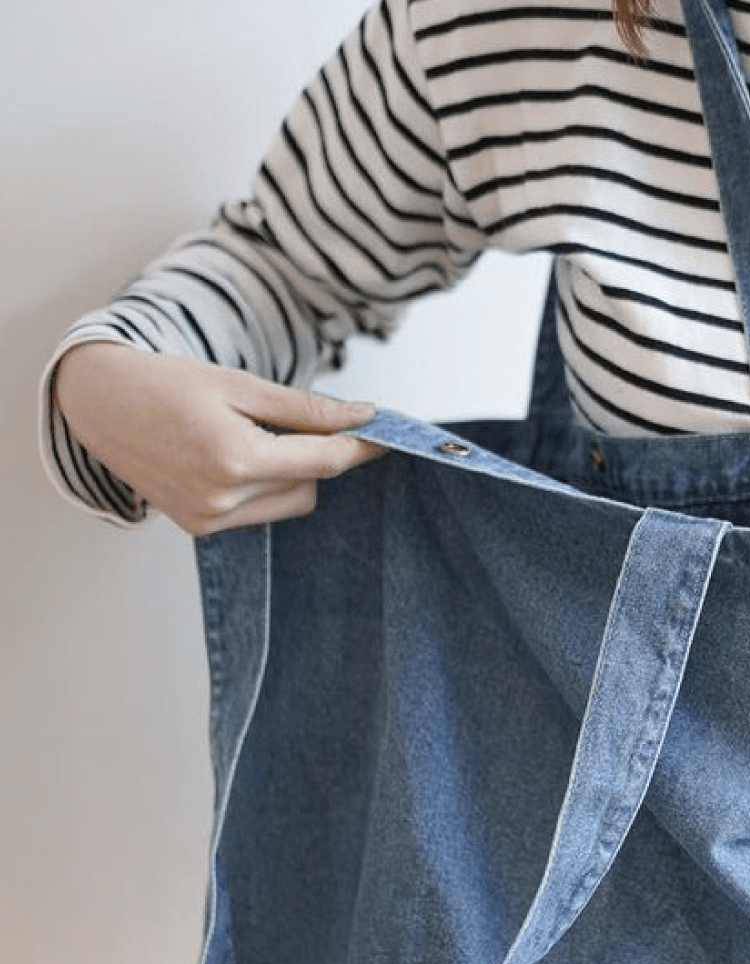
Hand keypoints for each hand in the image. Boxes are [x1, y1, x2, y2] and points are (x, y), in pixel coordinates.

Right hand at [52, 342, 382, 535]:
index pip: (325, 461)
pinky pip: (261, 512)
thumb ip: (306, 408)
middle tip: (299, 423)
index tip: (386, 435)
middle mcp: (223, 497)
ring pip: (292, 502)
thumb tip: (362, 417)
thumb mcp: (241, 384)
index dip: (360, 447)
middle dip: (317, 455)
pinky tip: (230, 459)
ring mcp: (210, 518)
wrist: (100, 404)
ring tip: (251, 438)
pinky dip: (263, 487)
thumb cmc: (167, 385)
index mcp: (236, 457)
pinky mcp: (202, 528)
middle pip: (313, 484)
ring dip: (292, 474)